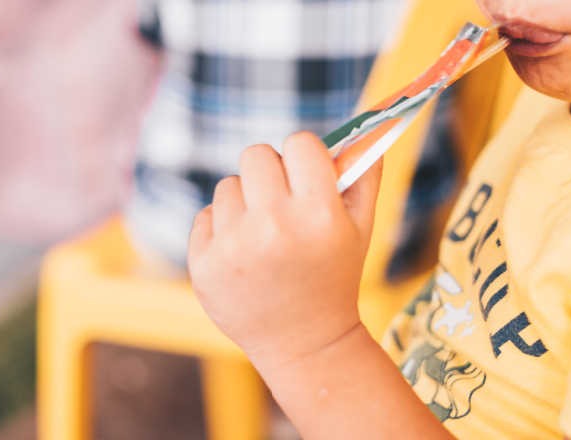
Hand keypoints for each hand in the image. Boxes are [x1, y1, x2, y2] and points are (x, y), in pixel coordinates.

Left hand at [187, 132, 381, 368]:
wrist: (303, 343)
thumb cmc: (334, 279)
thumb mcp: (362, 230)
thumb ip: (365, 175)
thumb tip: (365, 126)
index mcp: (318, 214)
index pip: (300, 143)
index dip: (304, 157)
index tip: (305, 173)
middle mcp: (273, 226)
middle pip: (256, 154)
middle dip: (270, 171)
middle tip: (280, 201)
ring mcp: (233, 246)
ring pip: (228, 185)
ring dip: (244, 202)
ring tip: (262, 237)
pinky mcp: (204, 263)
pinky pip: (206, 216)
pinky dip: (221, 229)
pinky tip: (241, 256)